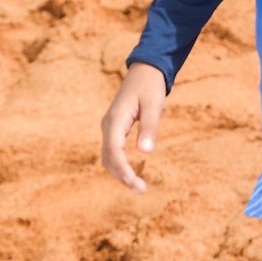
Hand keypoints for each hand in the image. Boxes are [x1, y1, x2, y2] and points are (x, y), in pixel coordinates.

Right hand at [100, 63, 169, 191]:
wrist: (145, 71)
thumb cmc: (150, 86)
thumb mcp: (153, 105)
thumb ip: (150, 127)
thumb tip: (145, 152)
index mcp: (115, 120)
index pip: (114, 151)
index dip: (123, 170)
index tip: (135, 184)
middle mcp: (108, 126)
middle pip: (108, 158)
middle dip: (122, 176)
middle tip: (141, 189)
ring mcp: (109, 127)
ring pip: (108, 157)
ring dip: (120, 173)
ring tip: (138, 186)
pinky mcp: (115, 129)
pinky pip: (113, 151)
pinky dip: (120, 164)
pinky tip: (132, 173)